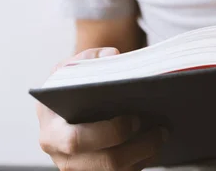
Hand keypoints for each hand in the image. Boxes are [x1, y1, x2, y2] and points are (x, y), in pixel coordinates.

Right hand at [37, 48, 167, 170]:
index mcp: (51, 130)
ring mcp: (78, 169)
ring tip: (164, 134)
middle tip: (161, 130)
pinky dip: (141, 161)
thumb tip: (113, 56)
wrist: (66, 103)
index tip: (135, 118)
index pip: (77, 140)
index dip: (109, 132)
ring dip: (145, 155)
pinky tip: (156, 145)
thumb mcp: (72, 69)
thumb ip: (90, 58)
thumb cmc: (70, 86)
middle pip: (105, 163)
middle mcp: (61, 156)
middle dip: (138, 147)